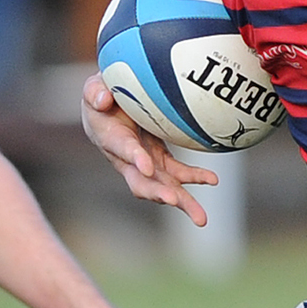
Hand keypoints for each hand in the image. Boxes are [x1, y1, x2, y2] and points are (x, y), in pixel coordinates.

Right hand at [82, 73, 217, 226]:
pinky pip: (178, 173)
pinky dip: (195, 178)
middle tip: (174, 202)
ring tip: (200, 218)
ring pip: (163, 187)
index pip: (122, 150)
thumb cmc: (100, 96)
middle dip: (158, 193)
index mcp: (109, 138)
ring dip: (182, 201)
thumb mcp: (94, 89)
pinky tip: (212, 180)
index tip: (147, 167)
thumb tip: (103, 100)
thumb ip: (95, 92)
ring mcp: (145, 164)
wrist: (107, 109)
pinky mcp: (159, 161)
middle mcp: (126, 160)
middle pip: (141, 183)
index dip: (134, 158)